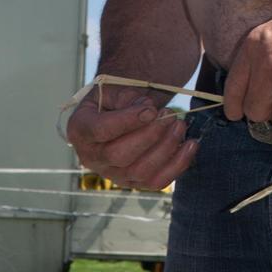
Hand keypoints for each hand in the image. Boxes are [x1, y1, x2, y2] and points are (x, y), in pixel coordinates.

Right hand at [66, 86, 197, 190]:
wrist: (122, 111)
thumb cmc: (118, 97)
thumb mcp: (117, 88)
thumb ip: (129, 97)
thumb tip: (149, 112)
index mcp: (80, 129)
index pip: (100, 130)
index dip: (127, 121)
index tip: (151, 109)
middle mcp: (91, 157)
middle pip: (118, 155)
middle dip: (149, 135)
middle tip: (170, 115)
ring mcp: (111, 173)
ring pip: (138, 172)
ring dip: (165, 149)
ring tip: (180, 125)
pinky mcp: (132, 182)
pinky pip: (155, 182)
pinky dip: (177, 165)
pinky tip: (191, 145)